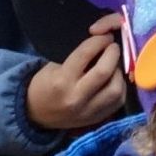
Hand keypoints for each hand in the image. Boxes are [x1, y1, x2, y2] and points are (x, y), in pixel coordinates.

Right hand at [26, 17, 130, 132]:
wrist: (36, 114)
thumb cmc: (44, 84)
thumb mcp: (53, 66)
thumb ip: (78, 57)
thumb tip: (102, 44)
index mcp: (62, 80)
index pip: (86, 53)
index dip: (99, 40)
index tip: (105, 36)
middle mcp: (76, 97)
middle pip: (105, 71)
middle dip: (113, 53)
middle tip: (112, 47)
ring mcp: (88, 111)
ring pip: (116, 89)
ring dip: (118, 73)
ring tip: (113, 66)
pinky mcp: (97, 119)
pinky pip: (118, 102)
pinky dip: (119, 88)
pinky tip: (114, 80)